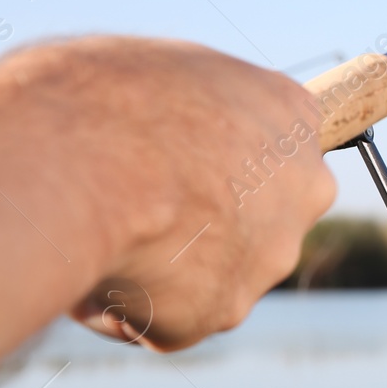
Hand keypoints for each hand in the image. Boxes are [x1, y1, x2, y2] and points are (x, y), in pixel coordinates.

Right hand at [31, 38, 337, 349]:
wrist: (83, 160)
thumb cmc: (107, 95)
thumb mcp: (166, 69)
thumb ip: (196, 105)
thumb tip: (176, 125)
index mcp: (293, 116)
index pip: (275, 148)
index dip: (221, 160)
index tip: (181, 162)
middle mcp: (304, 189)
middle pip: (256, 216)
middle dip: (204, 220)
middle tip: (136, 201)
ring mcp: (268, 256)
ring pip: (210, 271)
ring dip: (161, 264)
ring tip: (100, 229)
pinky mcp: (220, 312)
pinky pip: (164, 318)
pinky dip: (124, 305)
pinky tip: (92, 269)